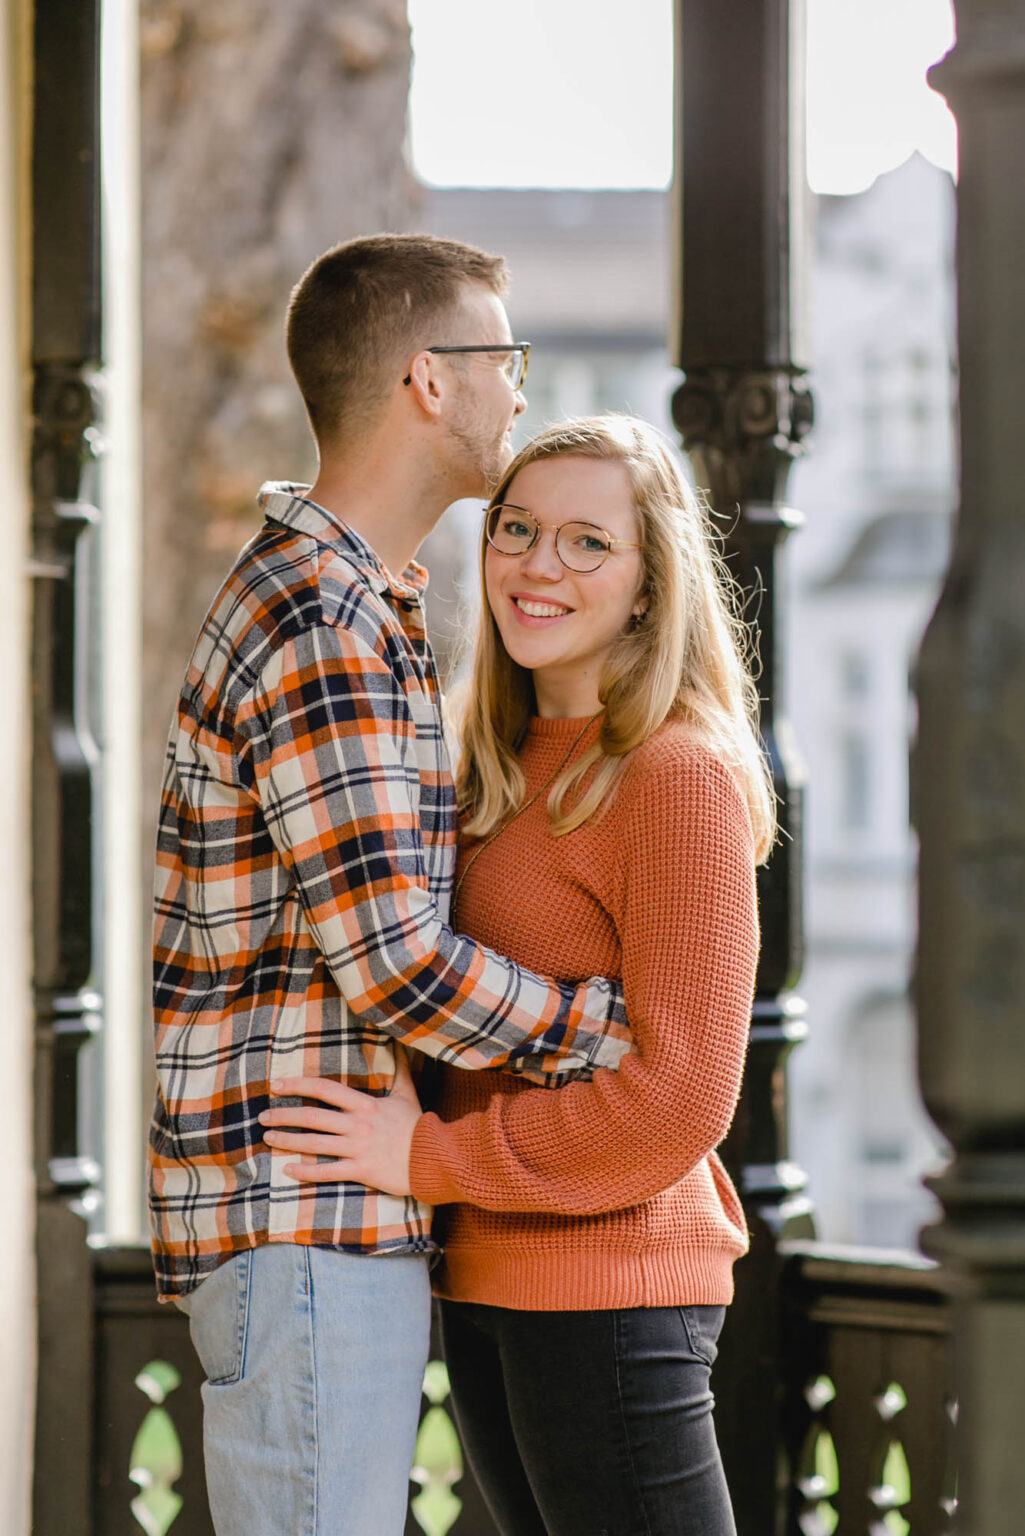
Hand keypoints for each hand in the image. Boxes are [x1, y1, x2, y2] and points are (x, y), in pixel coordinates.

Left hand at [259, 1048, 421, 1195]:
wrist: (436, 1158)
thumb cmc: (418, 1127)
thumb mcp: (407, 1094)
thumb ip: (399, 1070)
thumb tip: (399, 1043)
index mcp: (365, 1104)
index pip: (324, 1089)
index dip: (298, 1085)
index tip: (277, 1085)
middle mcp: (358, 1125)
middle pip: (312, 1117)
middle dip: (284, 1115)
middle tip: (263, 1115)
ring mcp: (358, 1149)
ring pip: (314, 1144)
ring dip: (287, 1140)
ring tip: (268, 1138)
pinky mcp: (362, 1171)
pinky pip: (327, 1172)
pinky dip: (305, 1171)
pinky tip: (287, 1170)